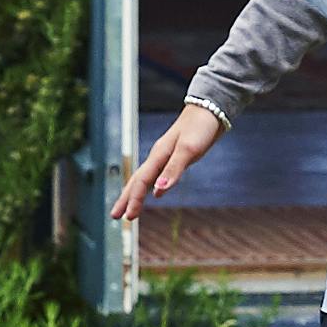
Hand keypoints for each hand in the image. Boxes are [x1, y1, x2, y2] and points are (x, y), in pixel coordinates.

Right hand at [111, 102, 225, 219]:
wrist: (212, 108)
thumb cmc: (200, 127)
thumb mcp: (189, 149)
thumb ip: (173, 169)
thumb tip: (157, 192)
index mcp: (159, 154)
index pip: (142, 181)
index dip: (134, 199)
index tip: (127, 217)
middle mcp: (158, 155)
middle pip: (137, 180)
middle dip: (125, 198)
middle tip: (115, 217)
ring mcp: (165, 155)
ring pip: (145, 177)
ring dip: (135, 193)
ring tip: (127, 208)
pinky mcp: (175, 155)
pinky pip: (156, 174)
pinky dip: (149, 185)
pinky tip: (153, 192)